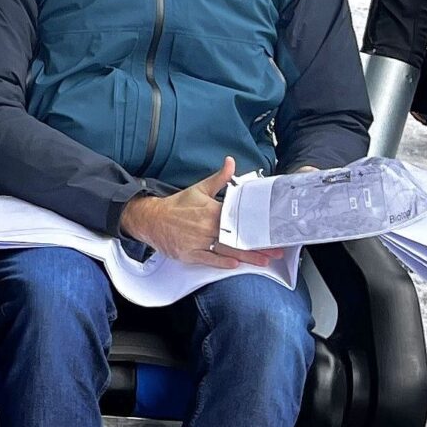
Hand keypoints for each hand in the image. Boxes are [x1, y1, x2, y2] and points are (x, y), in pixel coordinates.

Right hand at [119, 159, 282, 269]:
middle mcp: (206, 226)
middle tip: (275, 250)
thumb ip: (219, 178)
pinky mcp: (190, 254)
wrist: (151, 219)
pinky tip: (235, 264)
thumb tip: (231, 162)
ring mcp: (198, 241)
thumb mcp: (199, 189)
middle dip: (257, 245)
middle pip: (236, 237)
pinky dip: (221, 262)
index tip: (270, 229)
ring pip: (226, 250)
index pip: (238, 217)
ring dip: (246, 257)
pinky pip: (208, 260)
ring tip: (263, 261)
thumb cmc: (177, 206)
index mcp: (211, 210)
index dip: (255, 224)